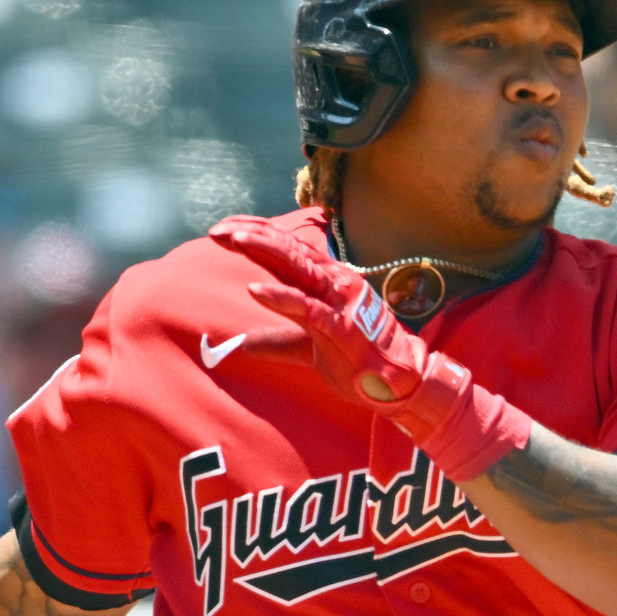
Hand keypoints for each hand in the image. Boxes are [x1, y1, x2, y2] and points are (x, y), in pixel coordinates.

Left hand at [210, 220, 531, 482]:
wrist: (398, 385)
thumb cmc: (357, 363)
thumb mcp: (306, 350)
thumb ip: (272, 343)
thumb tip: (234, 346)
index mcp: (325, 283)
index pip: (285, 249)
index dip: (254, 235)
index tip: (221, 231)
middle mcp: (333, 282)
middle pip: (286, 248)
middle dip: (250, 234)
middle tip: (217, 230)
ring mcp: (340, 302)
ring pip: (296, 266)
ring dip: (263, 250)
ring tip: (232, 239)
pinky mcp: (343, 328)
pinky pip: (307, 309)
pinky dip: (280, 298)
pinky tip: (254, 290)